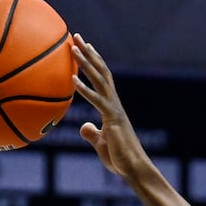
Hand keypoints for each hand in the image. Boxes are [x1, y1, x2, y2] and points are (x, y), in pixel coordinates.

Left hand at [71, 35, 150, 178]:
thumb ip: (92, 133)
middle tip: (76, 36)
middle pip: (101, 72)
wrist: (134, 170)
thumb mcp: (101, 144)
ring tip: (72, 47)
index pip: (102, 79)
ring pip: (100, 80)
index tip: (83, 47)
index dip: (93, 62)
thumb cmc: (120, 160)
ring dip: (85, 63)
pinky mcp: (113, 119)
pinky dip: (84, 90)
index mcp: (112, 107)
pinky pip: (96, 101)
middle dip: (88, 53)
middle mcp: (114, 104)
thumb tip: (83, 126)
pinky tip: (72, 80)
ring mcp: (114, 110)